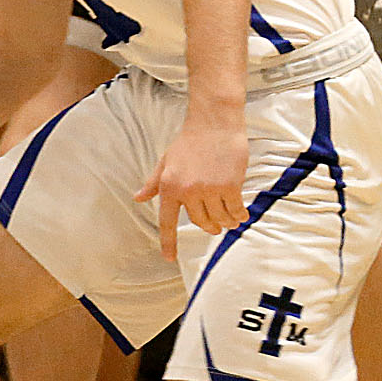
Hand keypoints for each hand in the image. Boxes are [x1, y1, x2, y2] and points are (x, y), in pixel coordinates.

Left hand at [136, 112, 249, 263]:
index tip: (169, 258)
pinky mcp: (230, 185)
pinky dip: (239, 215)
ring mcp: (210, 188)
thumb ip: (154, 183)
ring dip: (226, 222)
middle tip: (215, 227)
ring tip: (231, 220)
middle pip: (200, 222)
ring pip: (219, 218)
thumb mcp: (166, 161)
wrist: (214, 122)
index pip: (167, 222)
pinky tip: (242, 215)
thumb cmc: (190, 140)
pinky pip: (235, 209)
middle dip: (209, 227)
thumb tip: (139, 197)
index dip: (168, 243)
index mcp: (170, 186)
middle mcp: (188, 191)